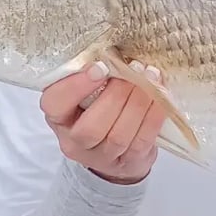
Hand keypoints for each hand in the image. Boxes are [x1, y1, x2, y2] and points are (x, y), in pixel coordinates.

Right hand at [40, 60, 165, 184]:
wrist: (115, 152)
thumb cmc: (98, 111)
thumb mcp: (86, 94)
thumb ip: (94, 77)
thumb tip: (115, 53)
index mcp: (59, 117)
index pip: (55, 104)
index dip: (76, 86)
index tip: (99, 67)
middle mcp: (74, 141)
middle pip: (90, 127)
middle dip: (116, 96)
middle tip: (132, 71)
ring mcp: (101, 157)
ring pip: (119, 135)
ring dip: (138, 104)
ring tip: (150, 80)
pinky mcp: (128, 163)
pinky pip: (141, 141)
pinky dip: (153, 117)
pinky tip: (161, 98)